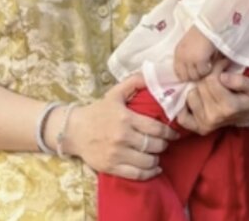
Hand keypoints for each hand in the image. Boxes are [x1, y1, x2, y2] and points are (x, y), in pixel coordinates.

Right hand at [62, 73, 177, 179]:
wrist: (74, 130)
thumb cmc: (98, 111)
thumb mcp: (115, 93)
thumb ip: (134, 83)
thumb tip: (150, 75)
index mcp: (126, 118)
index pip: (155, 128)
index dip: (169, 132)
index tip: (174, 133)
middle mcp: (122, 137)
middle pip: (153, 145)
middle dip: (163, 145)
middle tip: (165, 143)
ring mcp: (116, 154)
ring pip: (147, 161)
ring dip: (157, 159)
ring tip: (157, 154)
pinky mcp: (111, 167)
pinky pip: (136, 174)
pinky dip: (149, 173)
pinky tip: (154, 169)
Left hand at [173, 27, 218, 81]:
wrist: (208, 26)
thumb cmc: (201, 34)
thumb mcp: (189, 45)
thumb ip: (187, 56)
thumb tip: (193, 70)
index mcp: (177, 53)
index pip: (177, 72)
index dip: (186, 75)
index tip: (194, 73)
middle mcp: (181, 58)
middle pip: (185, 77)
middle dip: (194, 76)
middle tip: (202, 71)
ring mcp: (189, 60)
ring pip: (195, 76)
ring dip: (202, 73)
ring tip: (208, 66)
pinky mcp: (199, 61)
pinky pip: (203, 72)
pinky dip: (208, 69)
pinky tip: (211, 63)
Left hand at [175, 60, 248, 135]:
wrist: (248, 114)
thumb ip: (241, 81)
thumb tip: (223, 77)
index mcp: (229, 107)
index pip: (211, 79)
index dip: (217, 68)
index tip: (223, 66)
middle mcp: (214, 117)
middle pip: (200, 86)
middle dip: (208, 77)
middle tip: (217, 75)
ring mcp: (204, 124)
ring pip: (190, 95)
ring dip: (198, 89)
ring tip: (209, 87)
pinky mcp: (197, 128)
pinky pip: (182, 116)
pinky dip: (185, 106)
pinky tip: (197, 98)